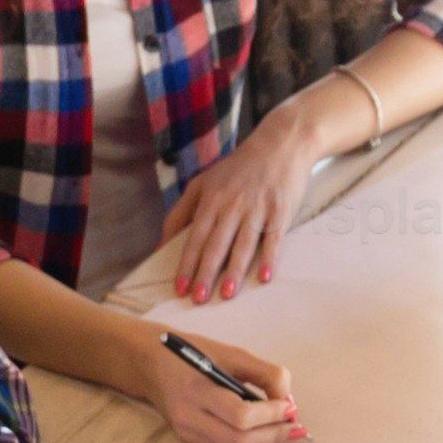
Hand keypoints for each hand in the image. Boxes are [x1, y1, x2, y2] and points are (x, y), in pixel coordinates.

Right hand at [140, 321, 304, 442]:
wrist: (151, 366)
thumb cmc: (194, 354)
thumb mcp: (231, 353)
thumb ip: (264, 373)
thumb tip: (288, 400)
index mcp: (196, 391)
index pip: (240, 416)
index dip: (271, 414)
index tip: (290, 406)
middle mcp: (190, 420)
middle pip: (241, 442)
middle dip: (274, 435)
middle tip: (294, 423)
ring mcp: (190, 436)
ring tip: (285, 429)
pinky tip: (267, 432)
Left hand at [155, 97, 342, 301]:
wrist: (280, 143)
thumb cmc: (239, 168)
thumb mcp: (204, 182)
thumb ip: (181, 210)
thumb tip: (161, 242)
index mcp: (211, 199)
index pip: (195, 237)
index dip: (186, 264)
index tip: (179, 288)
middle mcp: (232, 205)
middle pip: (216, 244)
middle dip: (206, 273)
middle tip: (198, 299)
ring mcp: (257, 208)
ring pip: (242, 244)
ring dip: (234, 271)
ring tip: (226, 295)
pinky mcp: (281, 210)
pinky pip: (273, 238)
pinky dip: (269, 257)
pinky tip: (265, 276)